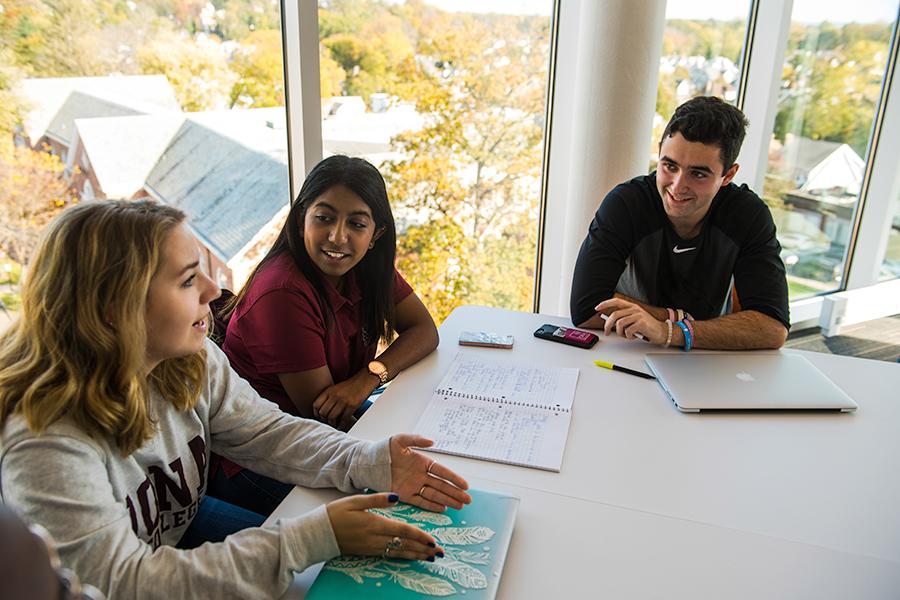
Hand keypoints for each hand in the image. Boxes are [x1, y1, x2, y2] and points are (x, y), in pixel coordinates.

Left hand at [313, 372, 375, 427]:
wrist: (365, 379)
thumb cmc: (351, 385)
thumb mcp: (336, 388)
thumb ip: (328, 396)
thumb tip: (322, 410)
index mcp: (329, 390)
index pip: (316, 405)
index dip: (316, 413)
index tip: (319, 417)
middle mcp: (334, 395)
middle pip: (323, 412)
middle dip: (324, 419)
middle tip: (327, 422)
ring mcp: (343, 400)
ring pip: (332, 417)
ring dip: (332, 423)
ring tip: (334, 424)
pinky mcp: (352, 405)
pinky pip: (343, 419)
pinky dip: (342, 424)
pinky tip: (342, 425)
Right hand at [326, 492, 441, 559]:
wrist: (318, 534)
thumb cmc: (335, 514)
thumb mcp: (355, 500)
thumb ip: (377, 499)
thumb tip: (396, 496)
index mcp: (375, 524)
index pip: (403, 531)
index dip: (420, 536)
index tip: (433, 540)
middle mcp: (376, 539)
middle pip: (405, 545)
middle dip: (424, 549)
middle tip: (440, 553)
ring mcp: (372, 547)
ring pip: (399, 552)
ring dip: (416, 555)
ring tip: (430, 557)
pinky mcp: (368, 552)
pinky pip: (390, 556)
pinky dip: (403, 557)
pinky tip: (411, 557)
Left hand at [389, 434, 471, 511]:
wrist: (369, 462)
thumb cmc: (385, 449)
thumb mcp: (400, 440)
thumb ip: (416, 440)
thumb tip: (432, 442)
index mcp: (423, 462)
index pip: (442, 471)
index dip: (454, 478)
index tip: (465, 485)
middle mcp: (421, 475)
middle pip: (442, 486)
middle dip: (455, 493)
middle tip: (468, 500)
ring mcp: (414, 486)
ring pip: (434, 495)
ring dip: (447, 500)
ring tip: (460, 506)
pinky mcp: (405, 495)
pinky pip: (421, 502)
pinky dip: (431, 506)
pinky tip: (443, 509)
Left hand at [595, 298, 667, 344]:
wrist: (662, 331)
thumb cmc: (647, 327)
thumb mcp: (634, 319)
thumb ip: (624, 319)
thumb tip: (609, 322)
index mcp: (632, 306)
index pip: (616, 301)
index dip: (605, 304)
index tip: (597, 308)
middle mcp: (635, 309)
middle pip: (614, 315)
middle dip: (608, 325)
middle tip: (606, 332)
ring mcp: (638, 315)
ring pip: (620, 324)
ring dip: (621, 333)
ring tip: (627, 335)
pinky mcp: (641, 323)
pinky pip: (628, 331)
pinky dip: (628, 336)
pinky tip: (634, 336)